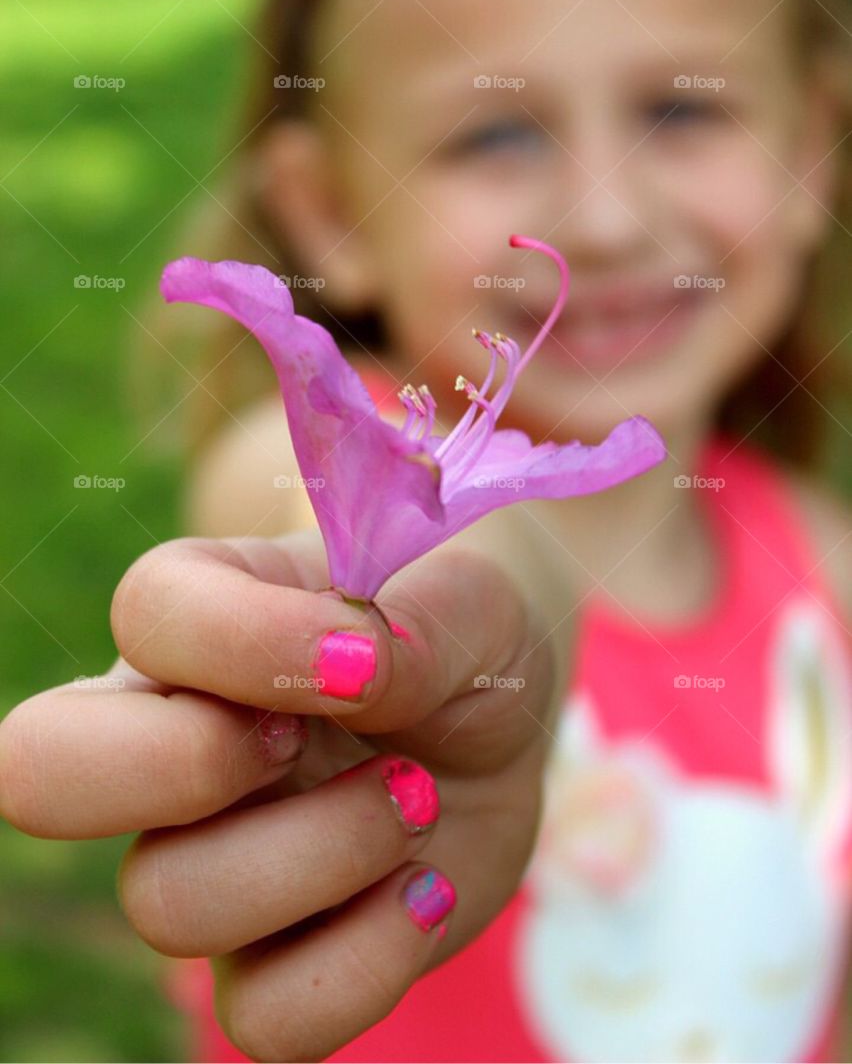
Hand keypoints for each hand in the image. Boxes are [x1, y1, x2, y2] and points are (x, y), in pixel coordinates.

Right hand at [0, 531, 557, 1061]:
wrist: (505, 716)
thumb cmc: (461, 633)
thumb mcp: (472, 600)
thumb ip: (416, 623)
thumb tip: (350, 670)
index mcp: (204, 623)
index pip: (144, 612)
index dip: (248, 639)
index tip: (360, 649)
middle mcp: (172, 738)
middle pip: (39, 768)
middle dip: (186, 762)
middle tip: (302, 740)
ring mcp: (211, 856)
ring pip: (168, 904)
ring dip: (328, 850)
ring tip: (416, 801)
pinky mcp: (272, 957)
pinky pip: (261, 1019)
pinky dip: (367, 961)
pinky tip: (425, 889)